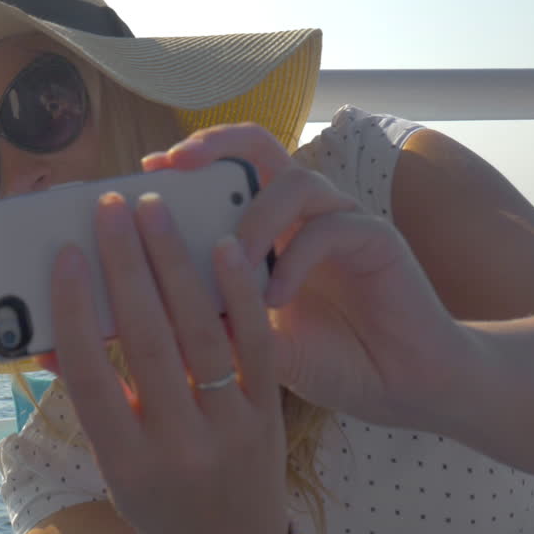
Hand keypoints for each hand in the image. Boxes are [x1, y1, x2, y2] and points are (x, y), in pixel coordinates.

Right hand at [46, 190, 289, 533]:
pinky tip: (223, 247)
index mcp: (124, 462)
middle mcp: (177, 446)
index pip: (91, 375)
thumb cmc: (155, 500)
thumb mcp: (112, 464)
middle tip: (111, 209)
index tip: (67, 256)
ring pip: (199, 333)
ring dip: (175, 264)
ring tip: (156, 213)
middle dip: (125, 267)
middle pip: (146, 341)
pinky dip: (237, 293)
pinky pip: (254, 345)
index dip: (74, 311)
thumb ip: (89, 399)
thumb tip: (49, 335)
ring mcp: (229, 431)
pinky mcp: (270, 416)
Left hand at [148, 123, 471, 430]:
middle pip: (259, 147)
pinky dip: (296, 260)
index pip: (224, 173)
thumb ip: (207, 323)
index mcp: (268, 229)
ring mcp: (342, 221)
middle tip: (170, 166)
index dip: (185, 164)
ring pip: (295, 182)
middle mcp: (302, 214)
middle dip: (212, 146)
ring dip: (253, 217)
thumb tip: (133, 320)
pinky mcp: (377, 241)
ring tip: (226, 261)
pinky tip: (274, 298)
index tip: (141, 174)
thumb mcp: (251, 344)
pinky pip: (331, 228)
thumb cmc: (327, 359)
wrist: (400, 387)